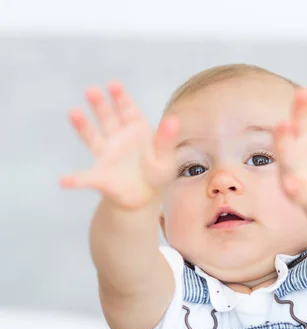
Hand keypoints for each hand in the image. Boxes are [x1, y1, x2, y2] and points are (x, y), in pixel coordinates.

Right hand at [60, 83, 178, 209]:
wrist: (146, 196)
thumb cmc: (157, 172)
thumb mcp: (166, 157)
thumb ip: (166, 140)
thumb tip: (174, 119)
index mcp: (137, 131)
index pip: (128, 110)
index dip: (121, 97)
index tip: (114, 85)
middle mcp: (118, 138)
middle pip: (108, 118)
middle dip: (100, 105)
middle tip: (91, 90)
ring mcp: (107, 154)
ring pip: (93, 138)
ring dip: (83, 126)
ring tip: (74, 113)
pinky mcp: (100, 176)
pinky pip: (85, 178)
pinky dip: (74, 180)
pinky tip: (64, 181)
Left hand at [273, 76, 306, 207]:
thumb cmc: (306, 192)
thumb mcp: (299, 195)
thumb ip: (293, 189)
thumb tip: (289, 187)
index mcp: (288, 150)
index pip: (283, 139)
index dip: (283, 132)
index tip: (283, 124)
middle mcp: (302, 135)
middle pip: (300, 116)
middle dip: (300, 104)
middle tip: (302, 92)